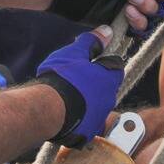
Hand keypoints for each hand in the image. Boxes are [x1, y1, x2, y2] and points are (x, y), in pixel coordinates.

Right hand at [33, 30, 121, 144]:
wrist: (48, 110)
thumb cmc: (62, 78)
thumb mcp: (74, 53)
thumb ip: (92, 42)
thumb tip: (107, 31)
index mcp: (109, 78)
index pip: (115, 67)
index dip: (103, 63)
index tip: (90, 62)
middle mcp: (109, 99)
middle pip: (106, 87)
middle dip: (94, 83)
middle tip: (76, 78)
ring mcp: (100, 117)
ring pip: (97, 106)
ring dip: (87, 101)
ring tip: (68, 96)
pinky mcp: (88, 132)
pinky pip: (87, 123)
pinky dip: (80, 118)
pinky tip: (67, 113)